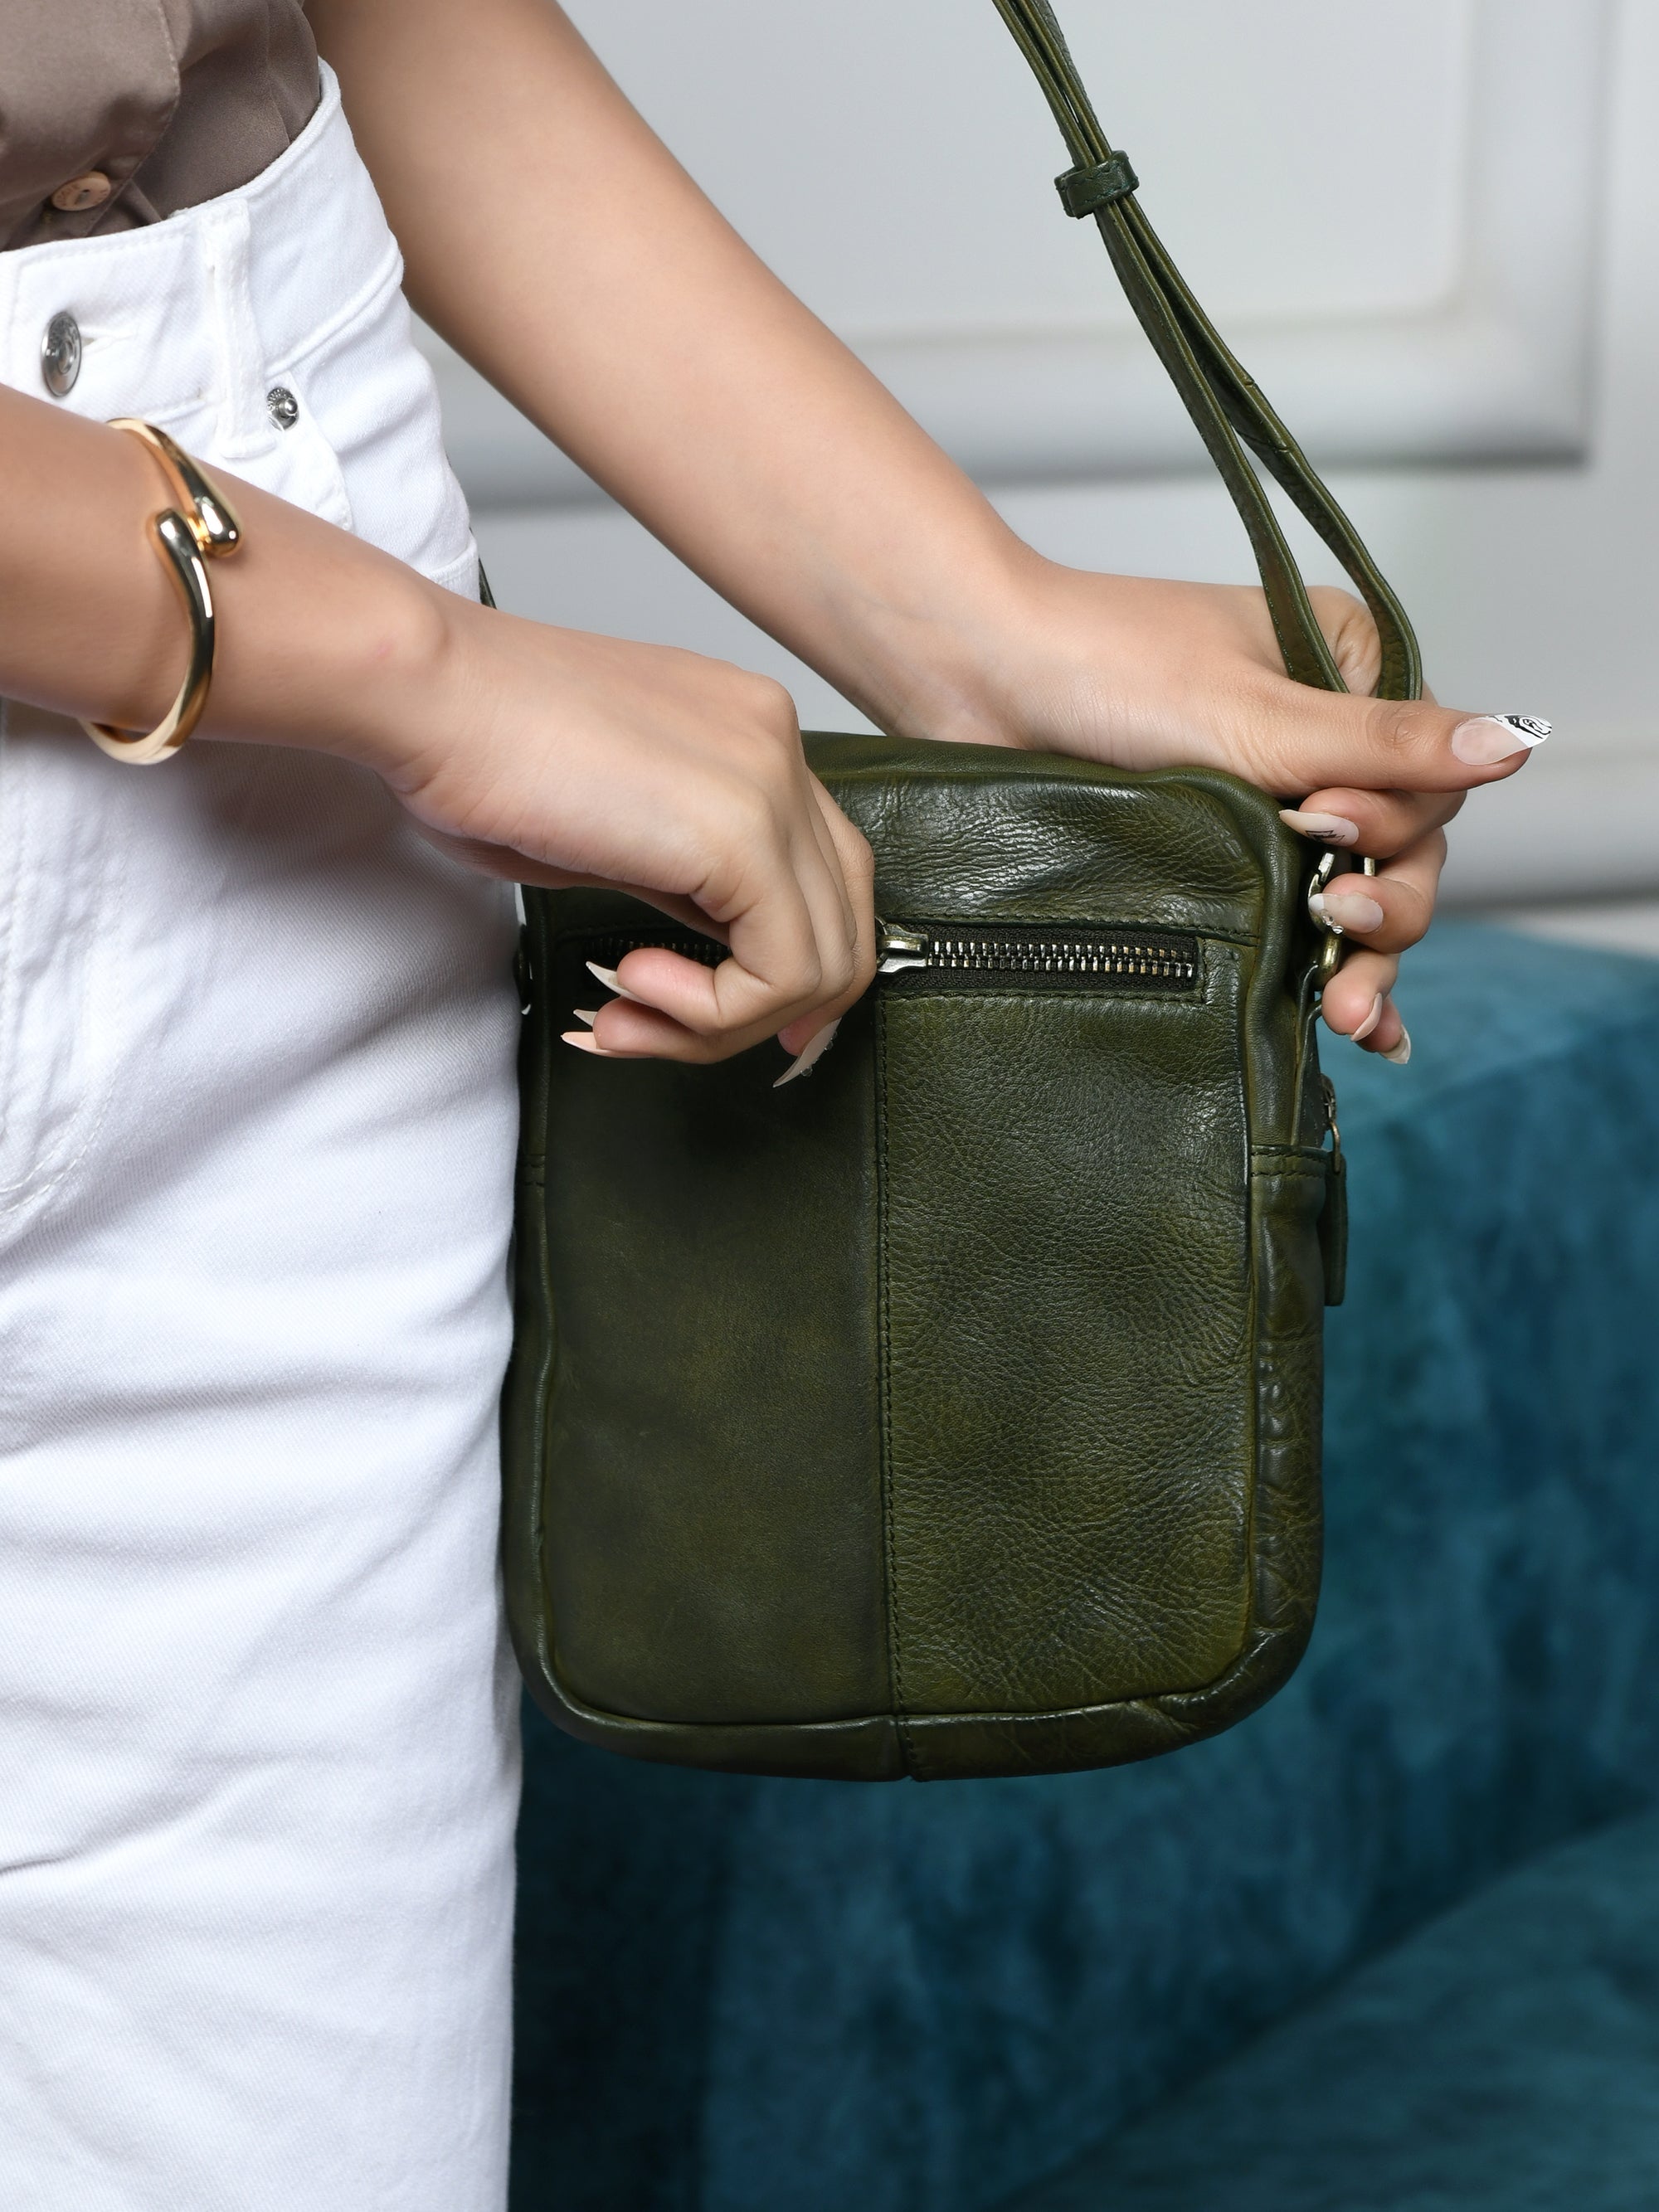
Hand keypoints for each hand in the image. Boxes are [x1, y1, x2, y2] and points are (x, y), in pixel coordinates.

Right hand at [372, 593, 874, 1066]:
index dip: (793, 967)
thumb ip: (679, 882)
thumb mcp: (608, 832)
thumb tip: (711, 963)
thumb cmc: (472, 752)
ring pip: (825, 961)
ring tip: (626, 1013)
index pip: (825, 873)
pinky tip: (631, 987)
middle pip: (846, 918)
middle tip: (666, 1035)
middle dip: (770, 1010)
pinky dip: (712, 1013)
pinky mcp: (743, 831)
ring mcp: (771, 782)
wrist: (423, 693)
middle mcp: (777, 745)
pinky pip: (784, 970)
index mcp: (749, 732)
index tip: (716, 1018)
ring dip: (721, 1024)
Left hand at [937, 559, 1546, 1060]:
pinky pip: (1279, 919)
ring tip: (1347, 1012)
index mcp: (1350, 672)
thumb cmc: (1101, 668)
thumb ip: (1383, 745)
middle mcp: (1317, 735)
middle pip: (1397, 850)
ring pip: (1344, 893)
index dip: (1394, 824)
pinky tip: (1339, 1027)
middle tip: (1334, 927)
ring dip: (1356, 955)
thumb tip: (1515, 743)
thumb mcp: (1256, 713)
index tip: (1325, 829)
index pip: (1425, 781)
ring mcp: (1263, 797)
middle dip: (1381, 903)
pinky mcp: (1210, 849)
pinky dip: (1309, 971)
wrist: (971, 678)